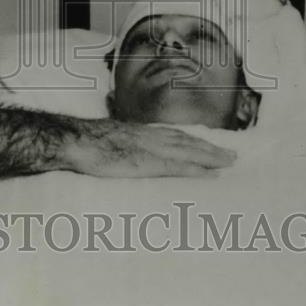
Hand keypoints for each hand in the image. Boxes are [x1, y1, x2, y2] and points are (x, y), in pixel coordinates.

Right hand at [63, 119, 235, 177]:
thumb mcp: (105, 140)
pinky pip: (177, 166)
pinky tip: (210, 173)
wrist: (73, 140)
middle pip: (186, 140)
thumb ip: (120, 146)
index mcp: (138, 132)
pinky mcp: (146, 162)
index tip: (209, 145)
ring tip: (228, 162)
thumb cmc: (83, 143)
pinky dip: (196, 168)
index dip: (192, 141)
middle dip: (209, 148)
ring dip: (210, 156)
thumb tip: (122, 154)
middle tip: (232, 155)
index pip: (172, 135)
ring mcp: (149, 148)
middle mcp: (148, 136)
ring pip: (187, 150)